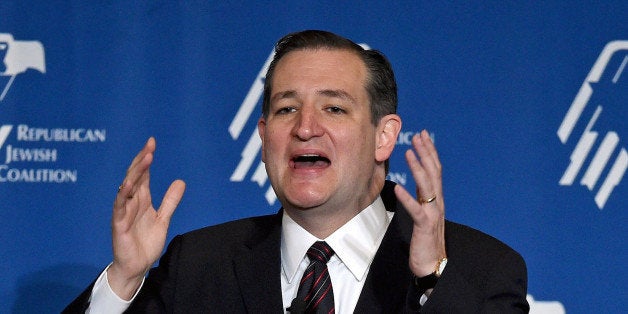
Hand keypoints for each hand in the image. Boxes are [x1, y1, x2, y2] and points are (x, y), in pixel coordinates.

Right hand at [107, 137, 185, 299]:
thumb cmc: (146, 243)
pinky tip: (128, 184)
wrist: (137, 266)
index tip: (152, 143)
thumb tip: (181, 181)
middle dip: (141, 160)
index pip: (142, 174)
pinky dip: (123, 195)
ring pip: (126, 187)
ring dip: (135, 173)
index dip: (146, 159)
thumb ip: (170, 201)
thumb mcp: (163, 218)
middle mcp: (130, 202)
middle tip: (150, 146)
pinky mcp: (119, 224)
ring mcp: (123, 212)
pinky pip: (119, 207)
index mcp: (141, 199)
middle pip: (134, 176)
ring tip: (145, 159)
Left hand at [394, 130, 445, 277]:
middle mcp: (438, 203)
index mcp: (436, 200)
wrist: (432, 264)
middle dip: (426, 152)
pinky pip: (416, 210)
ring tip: (410, 152)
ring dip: (418, 168)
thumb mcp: (423, 215)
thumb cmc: (425, 241)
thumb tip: (413, 185)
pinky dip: (407, 198)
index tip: (423, 136)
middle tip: (419, 135)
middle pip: (434, 173)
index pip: (435, 171)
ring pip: (427, 186)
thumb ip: (421, 199)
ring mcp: (433, 214)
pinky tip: (398, 188)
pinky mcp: (425, 226)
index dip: (429, 152)